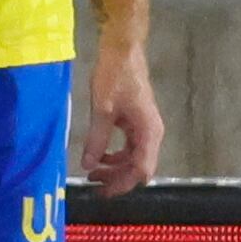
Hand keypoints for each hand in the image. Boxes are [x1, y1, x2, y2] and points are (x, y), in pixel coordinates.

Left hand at [80, 39, 164, 194]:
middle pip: (138, 167)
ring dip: (115, 168)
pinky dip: (114, 155)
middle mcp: (151, 133)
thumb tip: (88, 165)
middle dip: (117, 178)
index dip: (123, 184)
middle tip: (93, 185)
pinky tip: (98, 155)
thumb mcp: (103, 109)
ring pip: (133, 158)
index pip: (141, 169)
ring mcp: (145, 127)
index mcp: (149, 131)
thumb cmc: (115, 76)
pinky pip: (129, 147)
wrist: (123, 50)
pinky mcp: (136, 122)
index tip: (103, 191)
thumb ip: (97, 139)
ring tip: (92, 172)